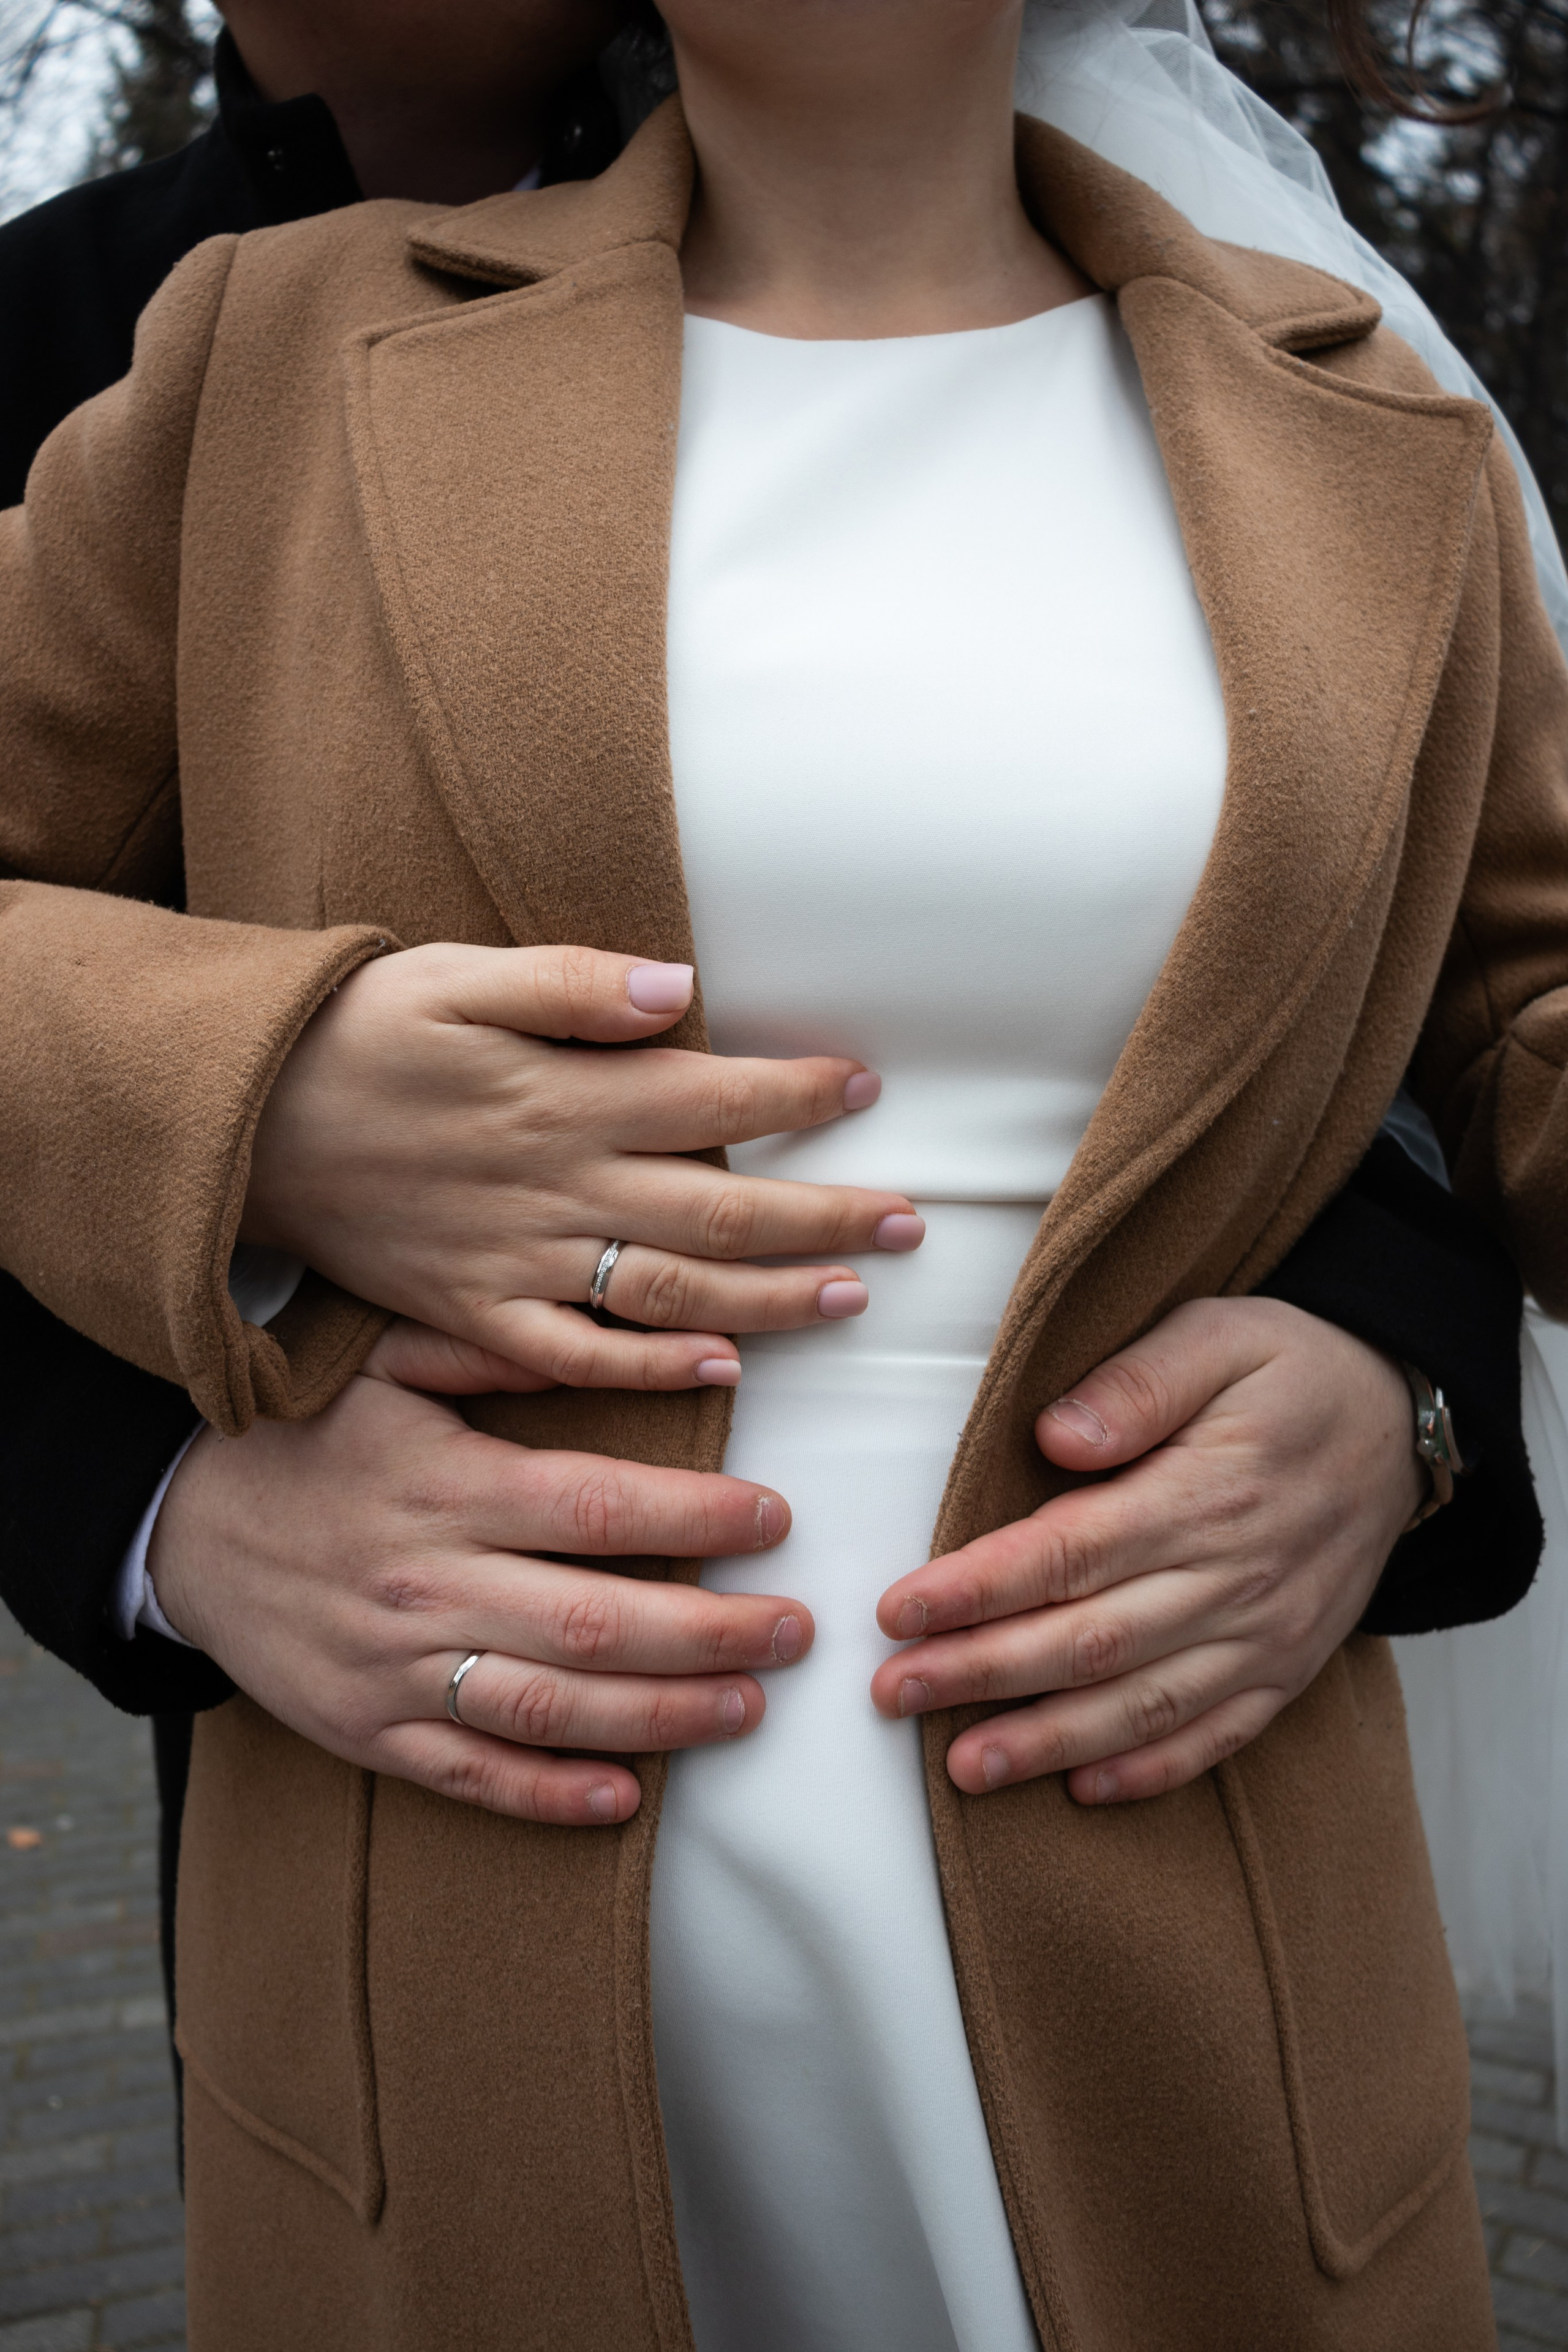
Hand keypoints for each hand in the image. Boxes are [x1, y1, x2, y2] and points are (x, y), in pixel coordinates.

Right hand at [148, 1369, 811, 1826]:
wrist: (180, 1521)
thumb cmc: (312, 1433)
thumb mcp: (393, 1361)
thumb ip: (513, 1355)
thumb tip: (659, 1350)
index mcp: (445, 1486)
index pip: (595, 1507)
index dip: (696, 1516)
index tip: (776, 1517)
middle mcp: (427, 1583)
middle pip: (593, 1622)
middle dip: (711, 1632)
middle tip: (797, 1630)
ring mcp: (395, 1669)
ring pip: (548, 1709)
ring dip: (660, 1717)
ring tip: (749, 1706)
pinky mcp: (367, 1732)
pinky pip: (470, 1775)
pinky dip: (551, 1795)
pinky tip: (626, 1798)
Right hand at [241, 943, 922, 1388]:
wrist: (246, 1122)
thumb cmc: (359, 1033)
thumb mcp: (455, 975)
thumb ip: (571, 985)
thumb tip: (679, 989)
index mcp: (561, 1094)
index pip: (712, 1097)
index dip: (796, 1096)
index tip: (866, 1091)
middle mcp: (556, 1183)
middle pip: (720, 1208)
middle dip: (825, 1215)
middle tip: (909, 1222)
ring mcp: (518, 1258)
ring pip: (671, 1287)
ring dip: (771, 1295)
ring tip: (851, 1294)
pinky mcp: (475, 1310)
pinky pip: (576, 1354)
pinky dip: (650, 1364)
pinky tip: (719, 1368)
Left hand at [871, 1298, 1424, 1803]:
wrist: (1404, 1418)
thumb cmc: (1292, 1369)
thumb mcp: (1220, 1337)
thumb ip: (1138, 1382)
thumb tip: (1053, 1435)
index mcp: (1206, 1493)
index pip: (1070, 1551)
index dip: (979, 1588)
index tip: (899, 1612)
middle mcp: (1236, 1576)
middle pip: (1089, 1639)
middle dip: (982, 1673)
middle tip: (892, 1694)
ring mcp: (1268, 1634)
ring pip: (1144, 1703)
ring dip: (1048, 1741)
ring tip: (964, 1766)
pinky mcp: (1289, 1667)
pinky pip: (1217, 1733)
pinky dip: (1150, 1769)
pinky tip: (1081, 1789)